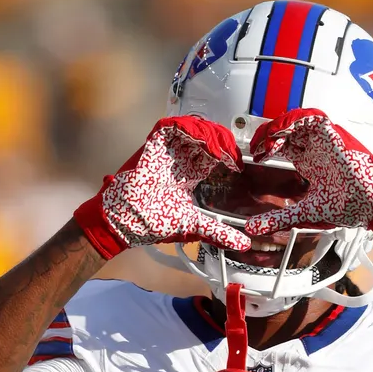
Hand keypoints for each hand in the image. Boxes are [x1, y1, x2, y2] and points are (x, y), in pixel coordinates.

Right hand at [74, 116, 251, 258]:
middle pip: (205, 138)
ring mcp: (166, 152)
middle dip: (222, 140)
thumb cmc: (154, 221)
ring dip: (208, 133)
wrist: (129, 220)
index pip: (212, 155)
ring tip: (220, 147)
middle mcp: (179, 160)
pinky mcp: (153, 147)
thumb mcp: (194, 225)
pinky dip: (187, 128)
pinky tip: (201, 140)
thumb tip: (243, 244)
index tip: (238, 164)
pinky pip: (170, 127)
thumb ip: (218, 232)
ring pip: (191, 128)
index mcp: (188, 174)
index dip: (227, 154)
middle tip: (232, 151)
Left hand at [245, 108, 372, 242]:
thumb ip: (278, 219)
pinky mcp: (334, 136)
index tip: (256, 156)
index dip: (268, 147)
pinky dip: (294, 121)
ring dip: (279, 126)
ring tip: (267, 140)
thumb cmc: (347, 207)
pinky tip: (281, 133)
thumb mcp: (303, 213)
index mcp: (312, 163)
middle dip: (268, 134)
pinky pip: (313, 118)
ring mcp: (326, 141)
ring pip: (297, 121)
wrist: (372, 204)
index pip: (285, 146)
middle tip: (256, 146)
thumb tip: (251, 229)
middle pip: (287, 131)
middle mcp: (316, 149)